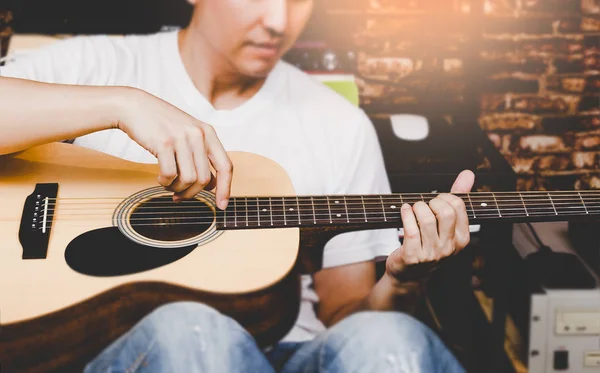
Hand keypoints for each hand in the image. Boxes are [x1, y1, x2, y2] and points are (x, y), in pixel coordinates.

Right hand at [115, 88, 231, 208]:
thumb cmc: (161, 125)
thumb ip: (201, 155)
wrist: (134, 107)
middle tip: (179, 196)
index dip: (225, 189)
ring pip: (188, 180)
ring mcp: (182, 138)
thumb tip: (211, 185)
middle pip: (204, 179)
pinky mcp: (164, 143)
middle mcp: (198, 135)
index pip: (226, 166)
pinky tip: (159, 177)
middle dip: (191, 193)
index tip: (222, 205)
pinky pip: (170, 175)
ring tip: (168, 184)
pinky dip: (165, 182)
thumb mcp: (188, 134)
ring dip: (176, 188)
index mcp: (208, 133)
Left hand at [385, 170, 474, 282]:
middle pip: (445, 212)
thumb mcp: (446, 224)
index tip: (436, 200)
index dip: (445, 197)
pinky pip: (411, 229)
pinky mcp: (413, 256)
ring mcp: (431, 254)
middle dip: (432, 202)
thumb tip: (468, 174)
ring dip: (417, 207)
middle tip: (425, 205)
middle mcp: (449, 248)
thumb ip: (457, 198)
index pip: (459, 207)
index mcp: (462, 239)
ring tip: (413, 208)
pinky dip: (406, 214)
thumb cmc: (428, 243)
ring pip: (426, 219)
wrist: (409, 274)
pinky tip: (404, 210)